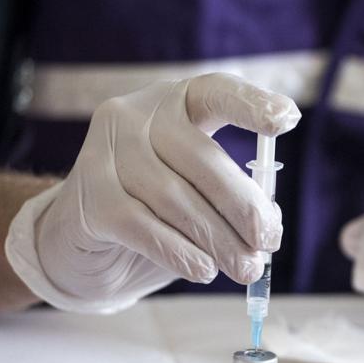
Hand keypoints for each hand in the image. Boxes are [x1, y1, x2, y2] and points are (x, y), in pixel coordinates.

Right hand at [6, 73, 299, 312]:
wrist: (76, 237)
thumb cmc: (152, 208)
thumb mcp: (195, 191)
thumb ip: (229, 197)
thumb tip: (268, 225)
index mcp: (172, 103)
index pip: (214, 91)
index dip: (250, 104)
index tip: (287, 119)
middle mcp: (134, 117)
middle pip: (201, 157)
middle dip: (243, 206)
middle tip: (269, 241)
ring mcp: (105, 154)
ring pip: (175, 199)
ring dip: (219, 240)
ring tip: (246, 268)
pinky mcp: (89, 198)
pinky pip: (144, 227)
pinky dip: (180, 253)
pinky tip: (204, 271)